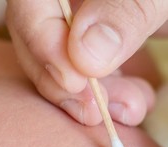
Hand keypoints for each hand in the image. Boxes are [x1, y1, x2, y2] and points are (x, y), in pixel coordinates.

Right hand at [5, 0, 167, 124]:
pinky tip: (135, 106)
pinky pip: (92, 71)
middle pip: (40, 37)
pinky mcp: (111, 38)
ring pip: (65, 60)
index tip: (75, 83)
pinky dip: (108, 95)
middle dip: (64, 82)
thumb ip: (128, 12)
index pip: (32, 3)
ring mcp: (92, 15)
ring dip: (90, 95)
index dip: (42, 44)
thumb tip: (82, 59)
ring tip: (130, 111)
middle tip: (94, 114)